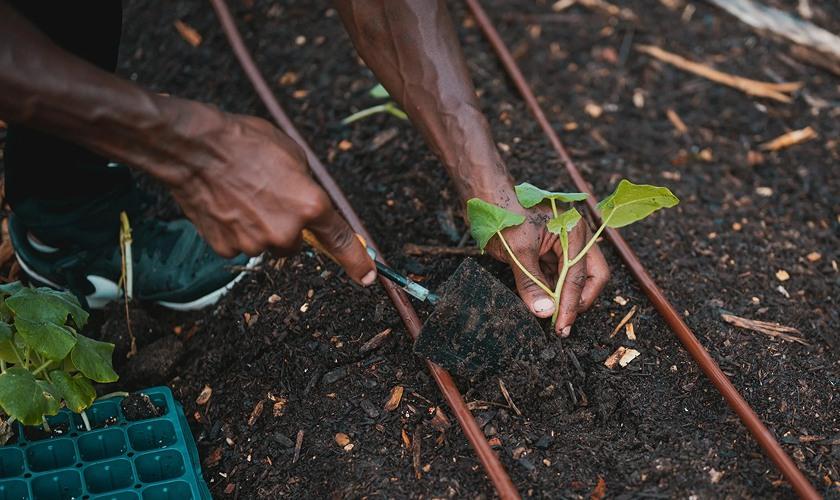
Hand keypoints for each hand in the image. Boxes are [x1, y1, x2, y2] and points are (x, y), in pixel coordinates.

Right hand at [161, 108, 375, 285]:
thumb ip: (308, 187)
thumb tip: (310, 204)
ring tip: (241, 196)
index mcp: (310, 205)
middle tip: (268, 197)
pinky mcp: (227, 248)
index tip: (367, 277)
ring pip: (267, 245)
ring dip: (260, 228)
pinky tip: (225, 205)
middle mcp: (286, 231)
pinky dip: (235, 230)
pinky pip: (239, 245)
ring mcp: (255, 243)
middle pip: (296, 244)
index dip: (356, 261)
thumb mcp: (294, 156)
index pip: (340, 241)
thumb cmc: (245, 143)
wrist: (195, 149)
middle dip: (288, 227)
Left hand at [481, 188, 608, 335]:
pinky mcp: (546, 253)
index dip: (572, 303)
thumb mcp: (518, 251)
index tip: (562, 325)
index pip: (580, 275)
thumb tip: (545, 312)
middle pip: (590, 276)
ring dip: (562, 299)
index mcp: (574, 232)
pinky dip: (550, 291)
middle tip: (562, 324)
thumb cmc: (503, 213)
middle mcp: (573, 239)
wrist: (484, 197)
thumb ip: (531, 283)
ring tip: (550, 318)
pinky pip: (555, 277)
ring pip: (572, 279)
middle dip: (577, 301)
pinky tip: (540, 304)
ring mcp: (561, 246)